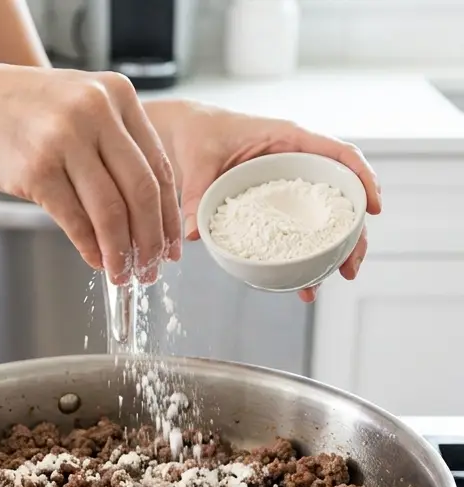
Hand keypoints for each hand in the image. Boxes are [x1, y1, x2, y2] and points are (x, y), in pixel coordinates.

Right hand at [0, 64, 180, 282]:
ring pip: (111, 209)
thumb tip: (136, 207)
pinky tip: (95, 260)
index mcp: (115, 93)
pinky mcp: (33, 168)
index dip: (169, 212)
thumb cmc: (4, 107)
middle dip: (152, 238)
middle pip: (142, 189)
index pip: (158, 163)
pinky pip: (73, 218)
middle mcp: (95, 111)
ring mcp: (63, 139)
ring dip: (121, 250)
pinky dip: (89, 246)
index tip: (170, 243)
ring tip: (123, 273)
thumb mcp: (69, 104)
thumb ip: (106, 140)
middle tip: (152, 267)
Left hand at [149, 100, 381, 301]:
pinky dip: (303, 250)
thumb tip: (195, 232)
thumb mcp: (197, 161)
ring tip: (332, 278)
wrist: (187, 132)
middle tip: (350, 266)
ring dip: (332, 247)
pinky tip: (302, 278)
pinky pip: (298, 224)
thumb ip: (196, 193)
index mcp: (288, 139)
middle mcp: (296, 160)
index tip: (373, 208)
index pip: (340, 154)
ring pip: (323, 215)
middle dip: (353, 231)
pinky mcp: (277, 201)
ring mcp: (290, 182)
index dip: (363, 179)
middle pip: (341, 194)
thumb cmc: (200, 133)